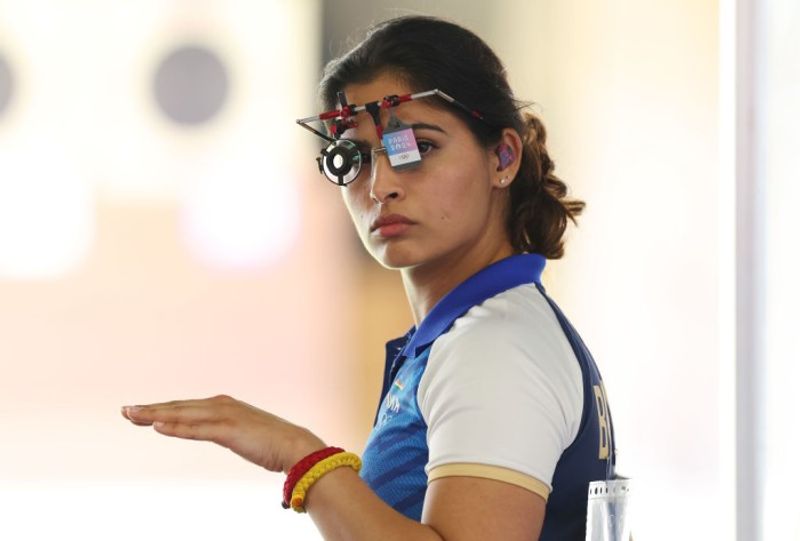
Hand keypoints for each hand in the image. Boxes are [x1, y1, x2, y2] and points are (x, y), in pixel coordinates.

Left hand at [121, 395, 326, 473]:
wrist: (296, 446)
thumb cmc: (274, 444)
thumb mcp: (244, 435)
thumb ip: (230, 432)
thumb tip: (225, 434)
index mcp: (225, 406)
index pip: (185, 407)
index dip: (161, 409)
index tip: (140, 412)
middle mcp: (222, 406)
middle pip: (179, 407)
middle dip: (150, 408)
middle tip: (125, 411)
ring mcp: (225, 416)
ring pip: (182, 414)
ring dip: (155, 414)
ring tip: (132, 415)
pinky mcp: (228, 430)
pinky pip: (196, 429)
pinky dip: (176, 427)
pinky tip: (157, 426)